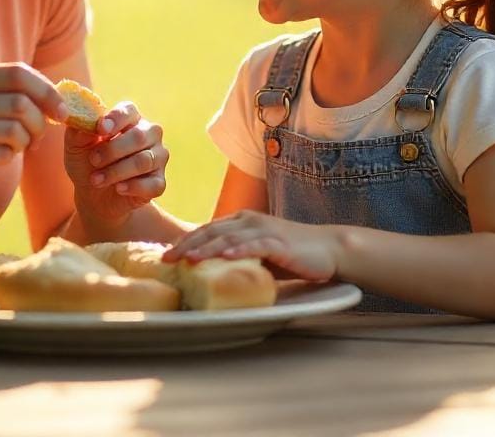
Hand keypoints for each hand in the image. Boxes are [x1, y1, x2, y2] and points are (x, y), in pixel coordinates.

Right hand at [0, 63, 68, 195]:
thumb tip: (53, 95)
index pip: (19, 73)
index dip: (47, 91)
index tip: (62, 109)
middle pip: (23, 103)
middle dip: (41, 122)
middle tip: (38, 135)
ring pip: (16, 130)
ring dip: (26, 142)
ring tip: (18, 146)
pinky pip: (3, 155)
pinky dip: (9, 158)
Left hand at [64, 102, 167, 223]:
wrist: (93, 197)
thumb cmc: (86, 163)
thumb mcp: (75, 147)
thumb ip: (78, 132)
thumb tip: (88, 124)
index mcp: (130, 119)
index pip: (129, 111)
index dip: (116, 119)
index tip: (100, 129)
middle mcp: (149, 134)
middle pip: (139, 136)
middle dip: (113, 150)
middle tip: (94, 160)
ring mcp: (158, 157)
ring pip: (144, 161)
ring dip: (116, 171)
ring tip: (96, 180)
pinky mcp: (159, 182)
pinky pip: (153, 184)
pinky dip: (133, 187)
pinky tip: (118, 189)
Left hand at [163, 210, 340, 282]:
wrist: (328, 248)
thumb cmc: (292, 254)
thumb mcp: (258, 253)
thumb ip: (238, 256)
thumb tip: (211, 272)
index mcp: (241, 221)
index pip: (207, 230)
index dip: (185, 241)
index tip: (166, 254)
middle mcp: (248, 221)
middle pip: (211, 231)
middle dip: (186, 244)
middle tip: (166, 258)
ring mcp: (263, 230)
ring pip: (228, 237)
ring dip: (206, 247)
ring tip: (188, 258)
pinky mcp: (279, 242)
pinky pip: (255, 245)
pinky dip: (239, 250)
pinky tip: (225, 257)